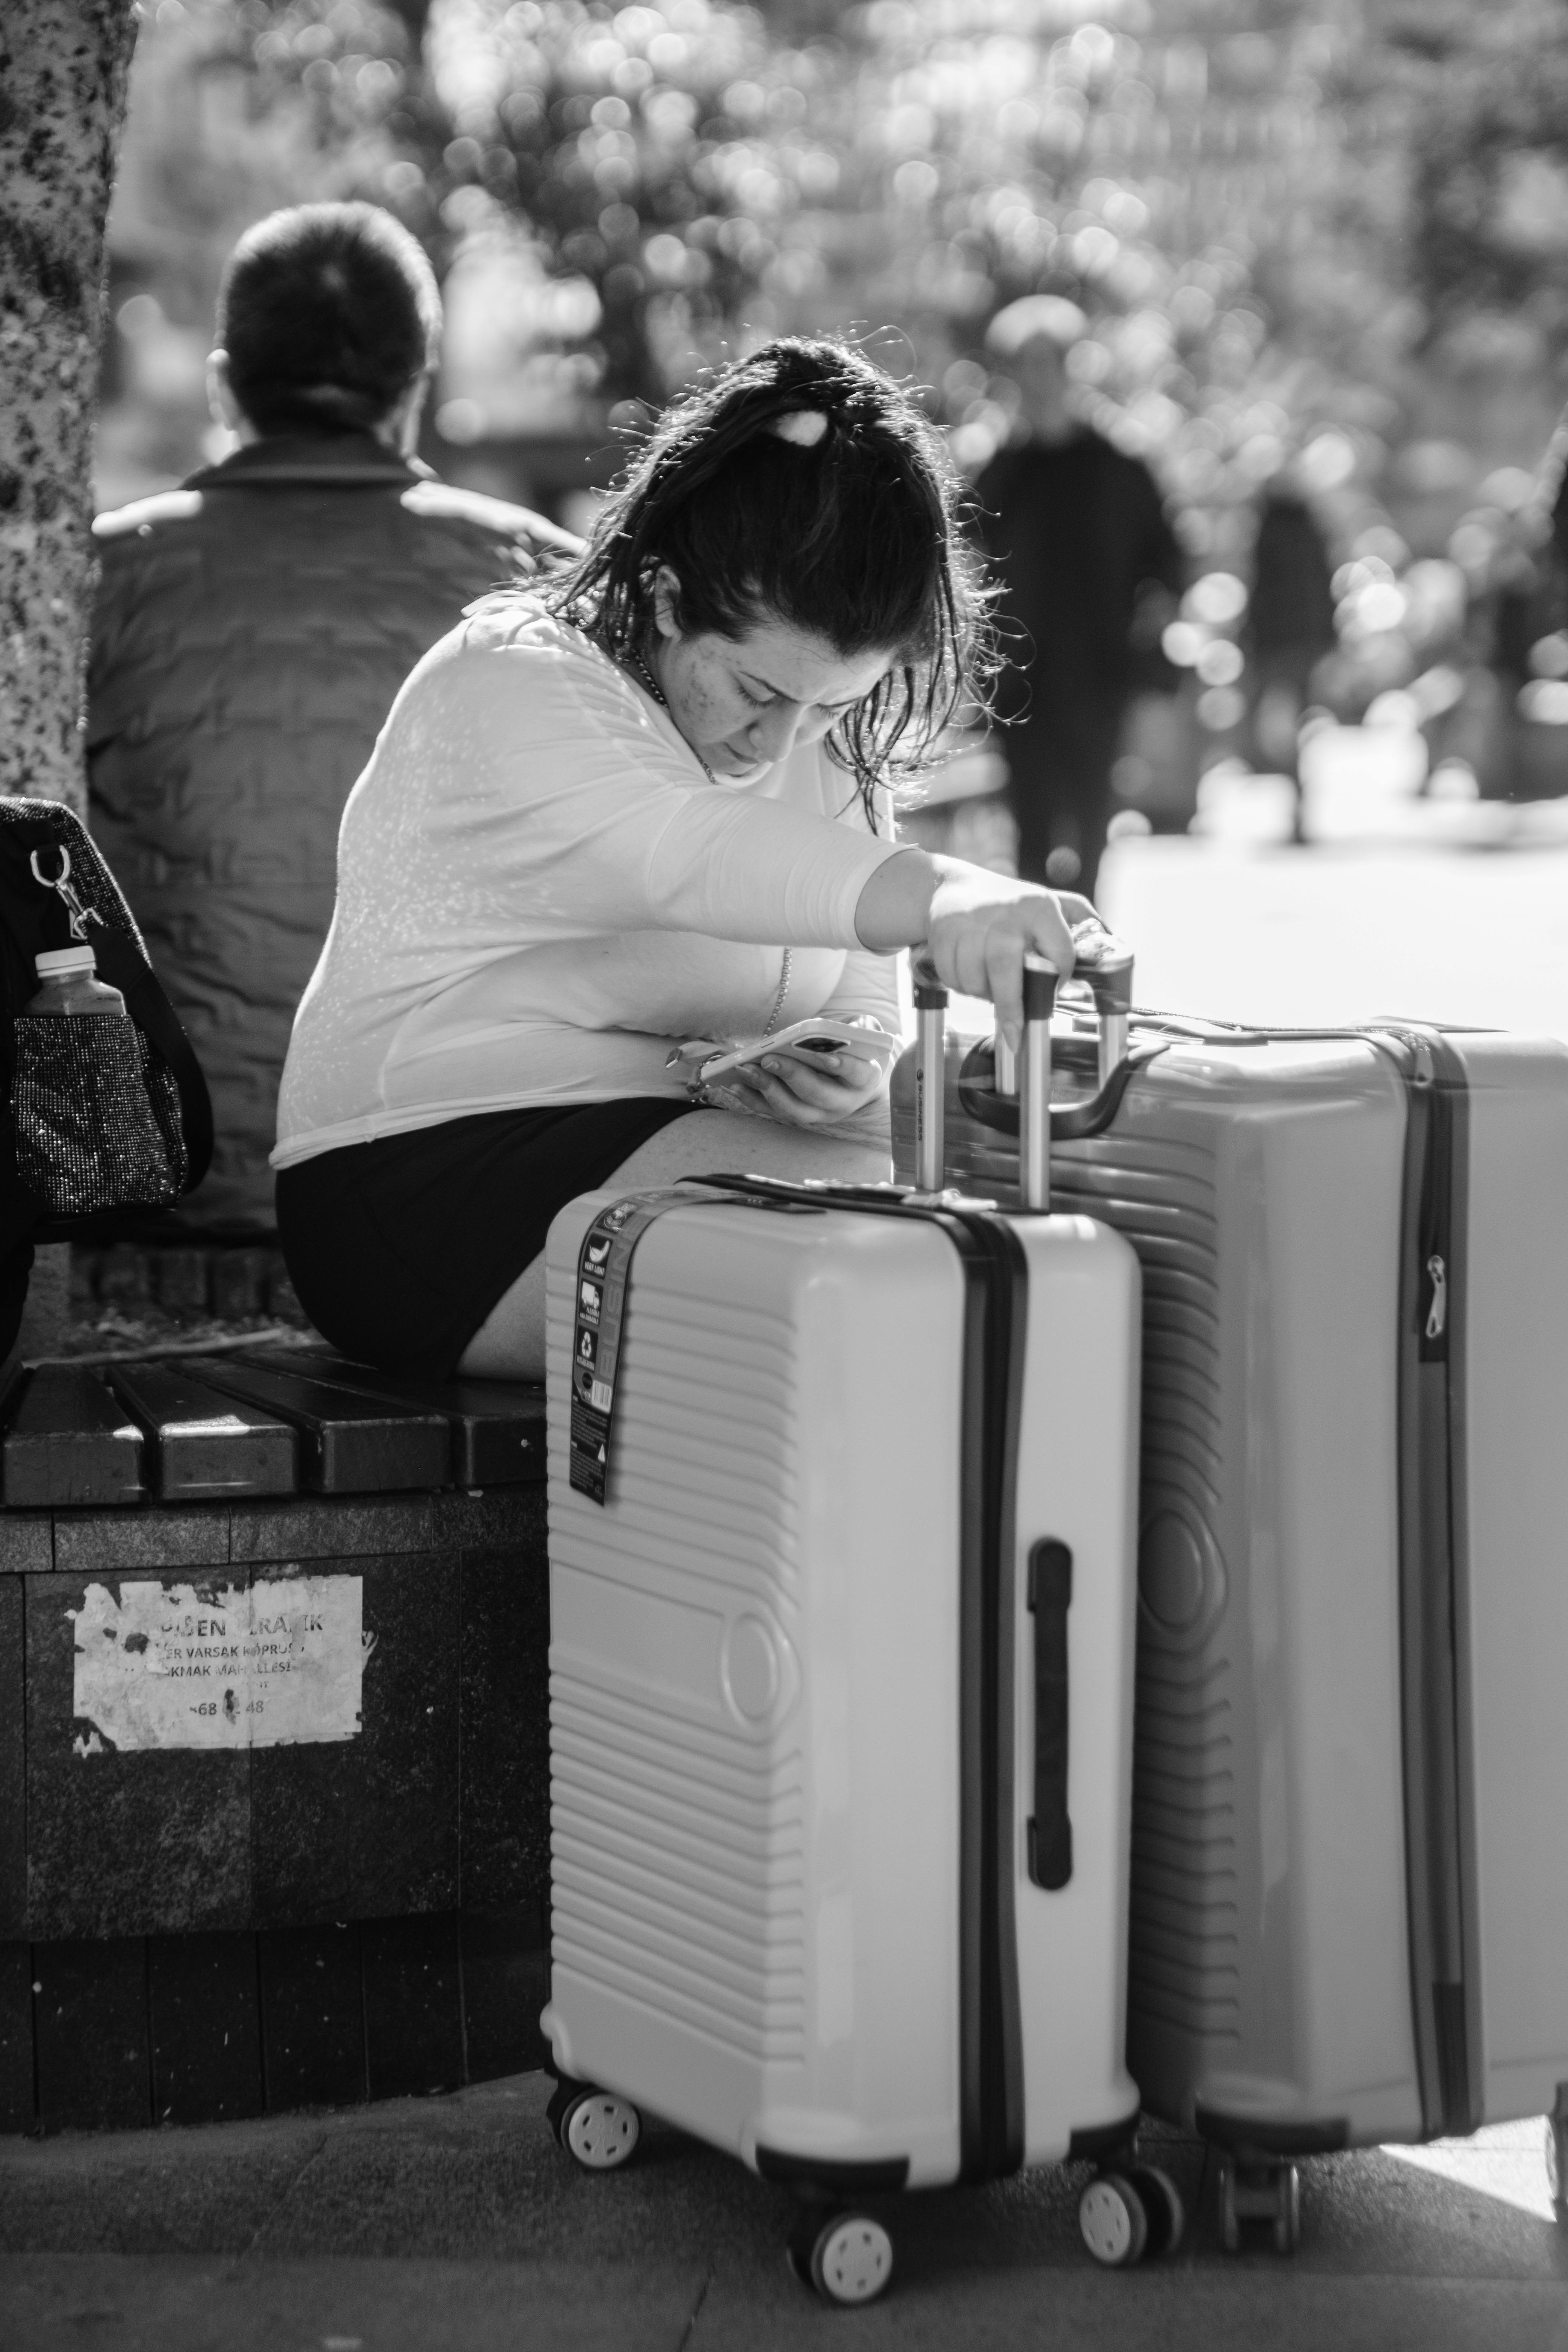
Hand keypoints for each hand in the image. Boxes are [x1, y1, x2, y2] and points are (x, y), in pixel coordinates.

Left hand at [721, 1033, 890, 1129]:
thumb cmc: (856, 1049)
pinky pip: (773, 1112)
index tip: (827, 1056)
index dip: (844, 1066)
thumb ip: (861, 1029)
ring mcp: (819, 1113)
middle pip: (818, 1094)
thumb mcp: (865, 1034)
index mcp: (864, 1078)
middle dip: (792, 1076)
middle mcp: (843, 1102)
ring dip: (767, 1090)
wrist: (853, 1078)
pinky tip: (735, 1085)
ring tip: (745, 1069)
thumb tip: (847, 1029)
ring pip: (794, 1110)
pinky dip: (752, 1100)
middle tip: (769, 1059)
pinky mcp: (798, 1115)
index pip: (858, 1074)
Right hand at [854, 850, 1104, 1051]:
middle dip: (1011, 1007)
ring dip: (983, 993)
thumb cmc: (1012, 905)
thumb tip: (1118, 951)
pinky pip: (953, 978)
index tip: (1054, 990)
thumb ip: (1085, 926)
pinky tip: (969, 971)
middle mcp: (1005, 914)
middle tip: (1015, 1036)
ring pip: (976, 979)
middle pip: (1006, 967)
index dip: (1059, 978)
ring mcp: (970, 924)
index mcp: (1040, 907)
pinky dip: (961, 985)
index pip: (1058, 954)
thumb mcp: (1054, 904)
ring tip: (991, 983)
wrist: (952, 888)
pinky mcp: (944, 934)